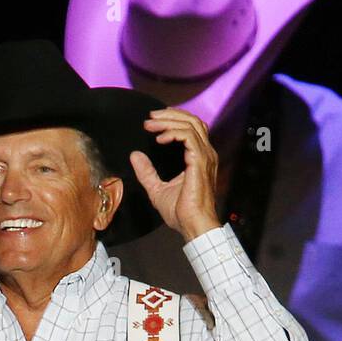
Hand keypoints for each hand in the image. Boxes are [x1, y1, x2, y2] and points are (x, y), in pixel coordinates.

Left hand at [129, 109, 220, 241]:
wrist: (193, 225)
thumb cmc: (181, 213)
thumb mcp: (157, 189)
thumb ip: (147, 172)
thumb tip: (135, 155)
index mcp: (199, 158)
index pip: (191, 127)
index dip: (172, 120)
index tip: (152, 122)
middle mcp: (206, 154)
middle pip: (192, 120)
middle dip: (170, 114)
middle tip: (150, 118)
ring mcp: (205, 157)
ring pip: (190, 124)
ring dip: (169, 121)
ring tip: (151, 124)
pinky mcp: (200, 162)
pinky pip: (188, 136)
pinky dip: (173, 132)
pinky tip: (160, 139)